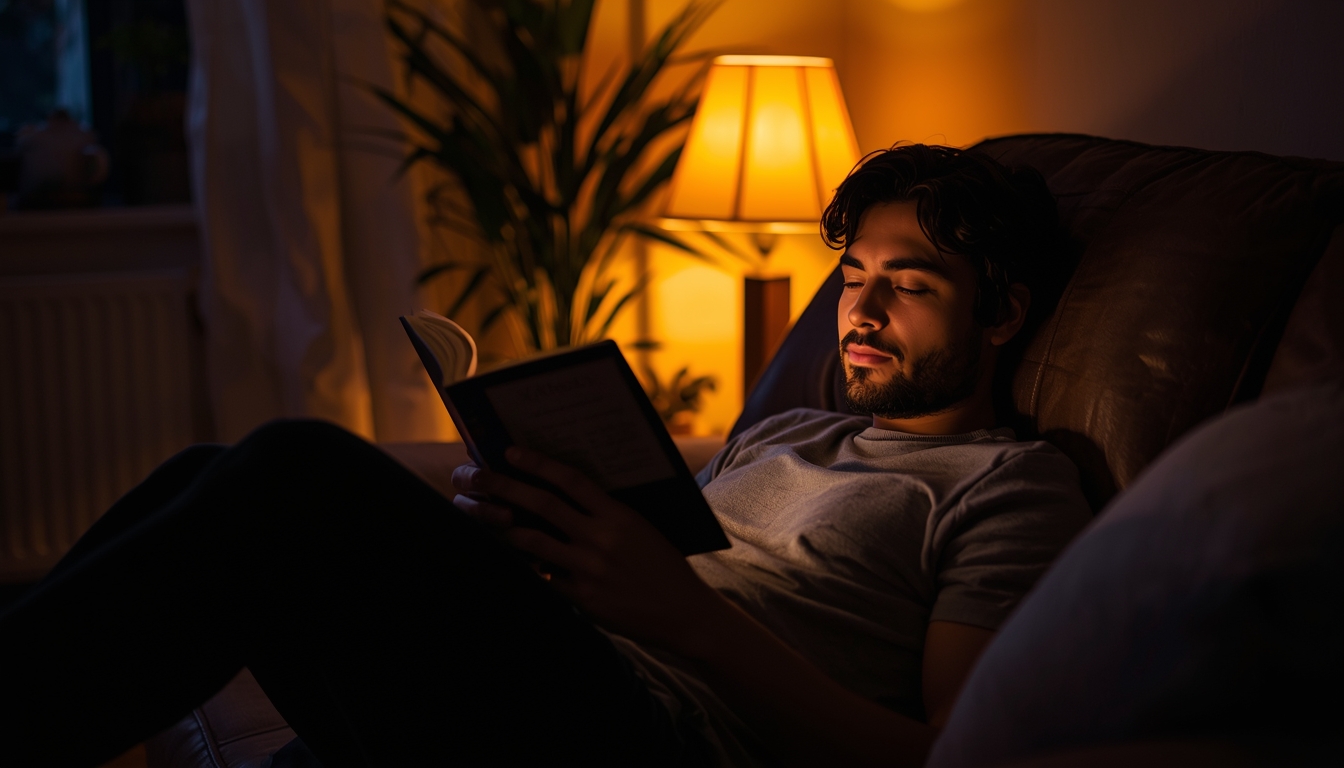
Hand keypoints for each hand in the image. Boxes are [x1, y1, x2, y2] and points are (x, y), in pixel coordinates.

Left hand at [451, 448, 723, 652]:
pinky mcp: (583, 597)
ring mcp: (589, 569)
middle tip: (477, 477)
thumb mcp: (641, 528)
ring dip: (505, 527)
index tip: (511, 451)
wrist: (684, 612)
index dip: (537, 463)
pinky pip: (544, 578)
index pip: (570, 480)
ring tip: (485, 515)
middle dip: (505, 487)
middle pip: (543, 505)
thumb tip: (565, 496)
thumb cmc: (663, 565)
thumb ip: (606, 513)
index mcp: (618, 515)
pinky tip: (508, 558)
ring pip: (534, 541)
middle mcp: (601, 538)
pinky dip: (525, 567)